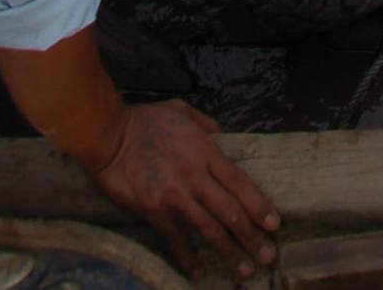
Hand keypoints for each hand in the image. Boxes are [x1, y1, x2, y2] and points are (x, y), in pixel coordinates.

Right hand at [92, 99, 279, 279]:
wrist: (107, 135)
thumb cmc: (143, 120)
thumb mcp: (179, 110)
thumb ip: (203, 124)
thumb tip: (219, 133)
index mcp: (204, 151)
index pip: (240, 182)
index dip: (260, 204)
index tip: (275, 223)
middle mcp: (194, 175)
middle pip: (231, 211)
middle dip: (252, 236)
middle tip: (268, 255)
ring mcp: (174, 195)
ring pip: (209, 230)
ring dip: (230, 252)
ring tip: (245, 270)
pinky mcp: (153, 211)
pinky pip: (176, 240)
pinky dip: (188, 258)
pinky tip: (198, 272)